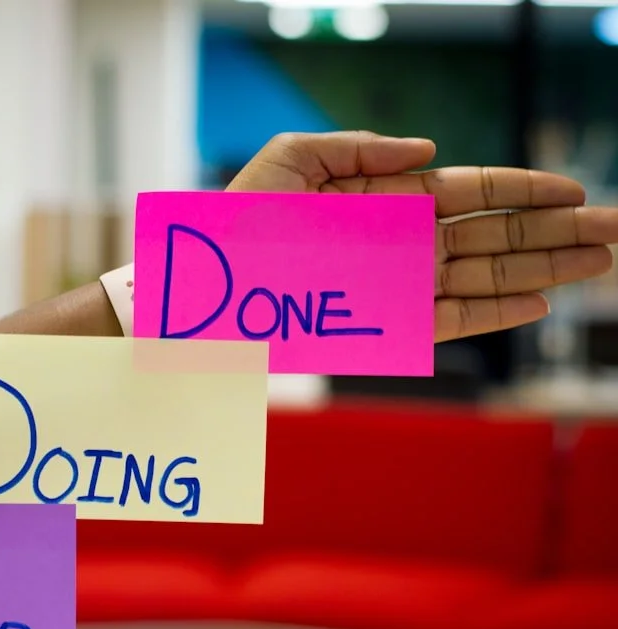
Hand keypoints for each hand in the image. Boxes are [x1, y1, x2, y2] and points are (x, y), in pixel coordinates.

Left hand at [227, 131, 617, 341]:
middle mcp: (402, 241)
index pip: (471, 190)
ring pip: (486, 277)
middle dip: (556, 232)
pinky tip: (539, 302)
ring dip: (545, 271)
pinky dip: (495, 313)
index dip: (524, 189)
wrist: (208, 284)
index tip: (574, 189)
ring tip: (600, 263)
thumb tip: (428, 149)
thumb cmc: (241, 218)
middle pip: (495, 235)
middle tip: (615, 230)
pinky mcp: (385, 322)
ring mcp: (398, 283)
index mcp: (387, 198)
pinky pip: (450, 319)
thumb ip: (358, 148)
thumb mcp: (292, 159)